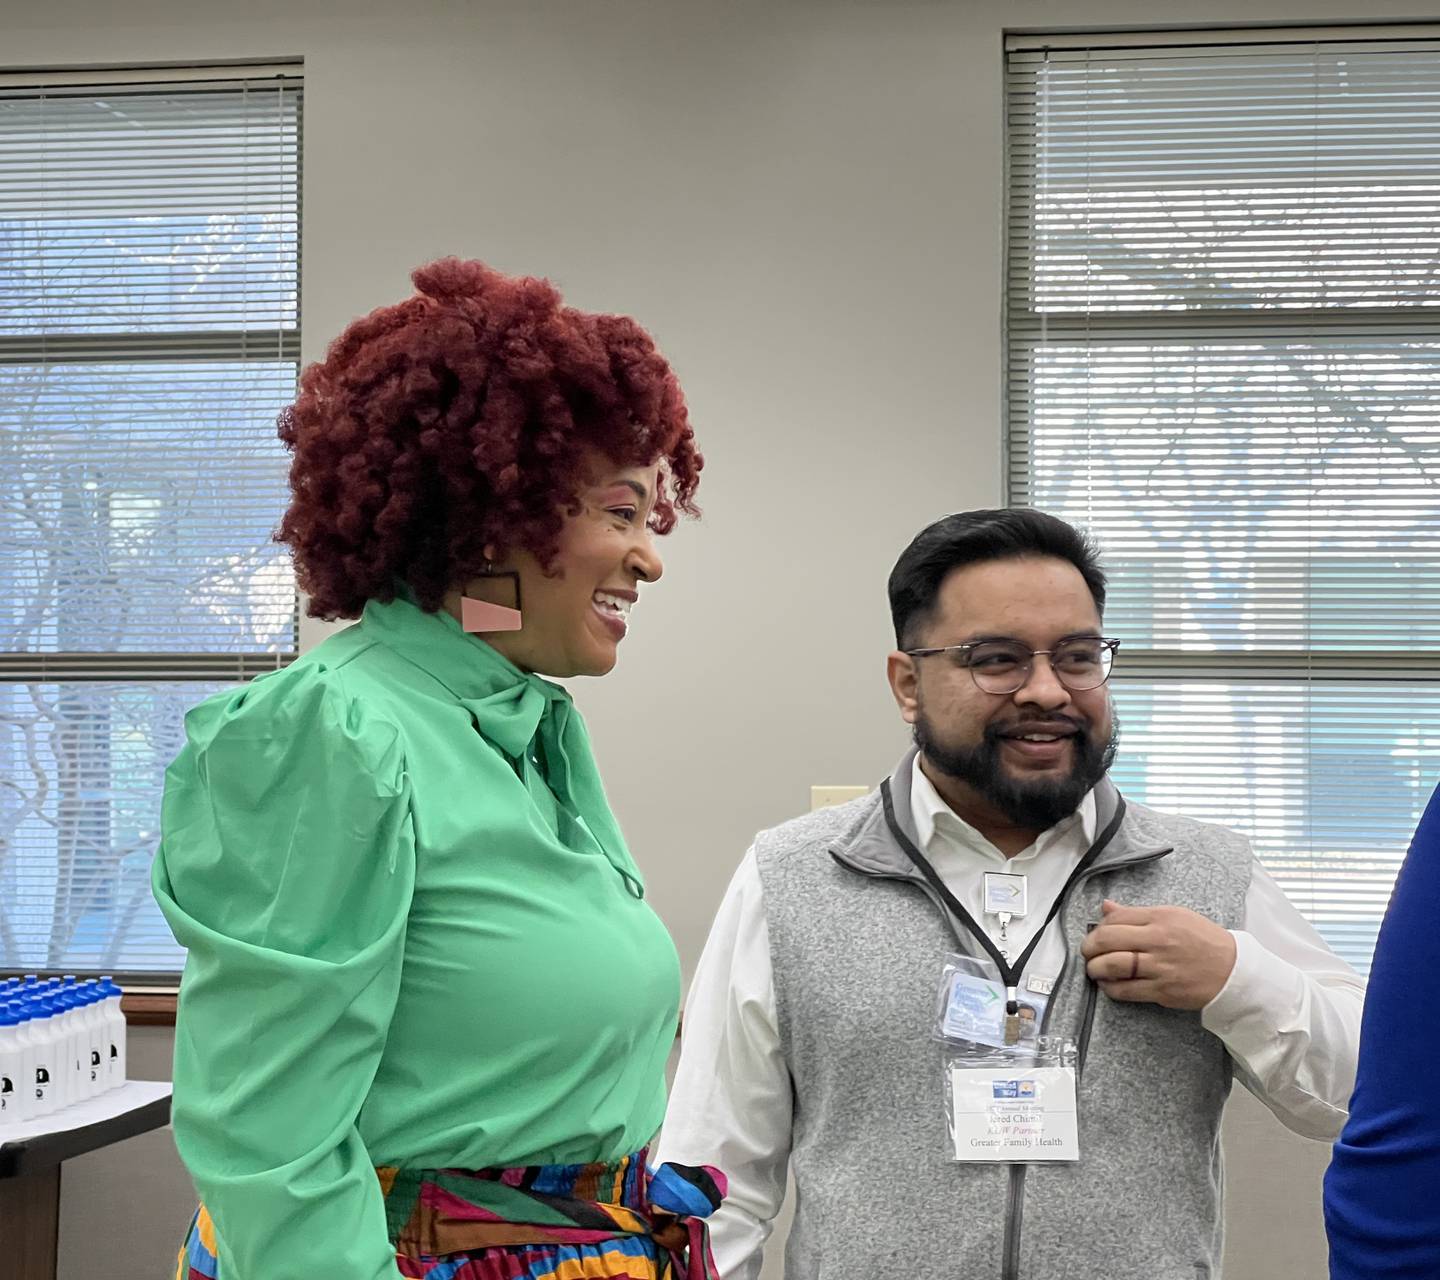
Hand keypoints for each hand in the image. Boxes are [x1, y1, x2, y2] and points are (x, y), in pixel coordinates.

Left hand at [1080, 899, 1237, 1010]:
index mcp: (1160, 918)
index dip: (1099, 927)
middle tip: (1087, 952)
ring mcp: (1159, 967)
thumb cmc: (1202, 940)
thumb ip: (1137, 913)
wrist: (1232, 970)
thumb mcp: (1174, 916)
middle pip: (1108, 940)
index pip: (1115, 918)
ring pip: (1112, 966)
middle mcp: (1158, 940)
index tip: (1096, 934)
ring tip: (1093, 969)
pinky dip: (1110, 988)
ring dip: (1095, 968)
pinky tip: (1107, 984)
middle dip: (1089, 947)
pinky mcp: (1162, 990)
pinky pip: (1126, 990)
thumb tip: (1106, 907)